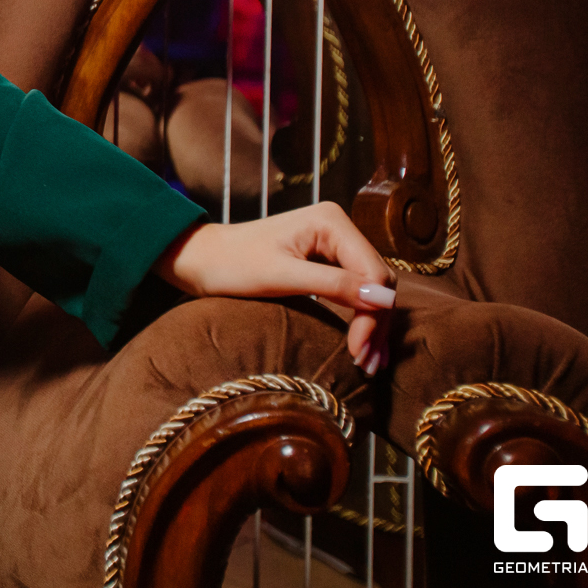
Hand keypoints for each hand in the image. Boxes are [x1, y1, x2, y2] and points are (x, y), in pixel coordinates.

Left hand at [154, 202, 396, 374]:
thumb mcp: (281, 277)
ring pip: (371, 289)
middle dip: (376, 324)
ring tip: (367, 364)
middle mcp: (338, 226)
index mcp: (331, 221)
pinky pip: (355, 290)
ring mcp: (334, 243)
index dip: (374, 314)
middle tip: (366, 365)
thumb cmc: (231, 264)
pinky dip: (360, 317)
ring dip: (372, 325)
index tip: (360, 351)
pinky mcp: (327, 260)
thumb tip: (385, 299)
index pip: (373, 273)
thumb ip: (334, 285)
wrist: (202, 260)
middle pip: (377, 281)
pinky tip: (361, 344)